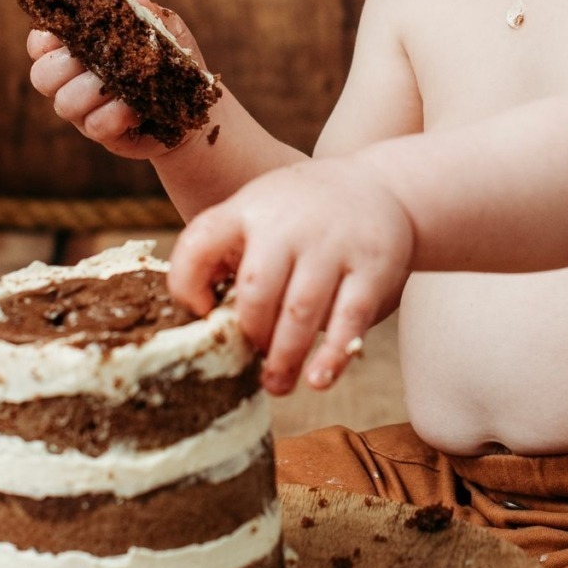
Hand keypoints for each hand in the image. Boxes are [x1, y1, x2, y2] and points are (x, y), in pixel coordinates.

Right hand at [27, 0, 206, 161]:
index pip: (40, 43)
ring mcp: (85, 111)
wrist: (193, 105)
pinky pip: (95, 125)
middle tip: (95, 58)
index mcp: (77, 49)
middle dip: (64, 65)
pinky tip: (135, 108)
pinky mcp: (104, 134)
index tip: (66, 32)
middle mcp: (73, 81)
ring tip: (119, 84)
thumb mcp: (166, 31)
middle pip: (42, 75)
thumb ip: (148, 12)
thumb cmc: (170, 61)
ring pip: (64, 103)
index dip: (45, 38)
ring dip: (91, 90)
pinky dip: (114, 114)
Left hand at [169, 161, 415, 394]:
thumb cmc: (303, 213)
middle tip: (252, 360)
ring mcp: (333, 245)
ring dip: (284, 357)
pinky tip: (318, 379)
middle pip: (257, 290)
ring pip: (300, 311)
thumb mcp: (258, 210)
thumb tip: (199, 315)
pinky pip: (348, 319)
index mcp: (248, 210)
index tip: (201, 312)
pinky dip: (331, 356)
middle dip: (251, 335)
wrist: (380, 184)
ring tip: (277, 383)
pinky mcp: (372, 267)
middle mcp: (289, 224)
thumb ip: (226, 251)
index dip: (187, 284)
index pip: (200, 242)